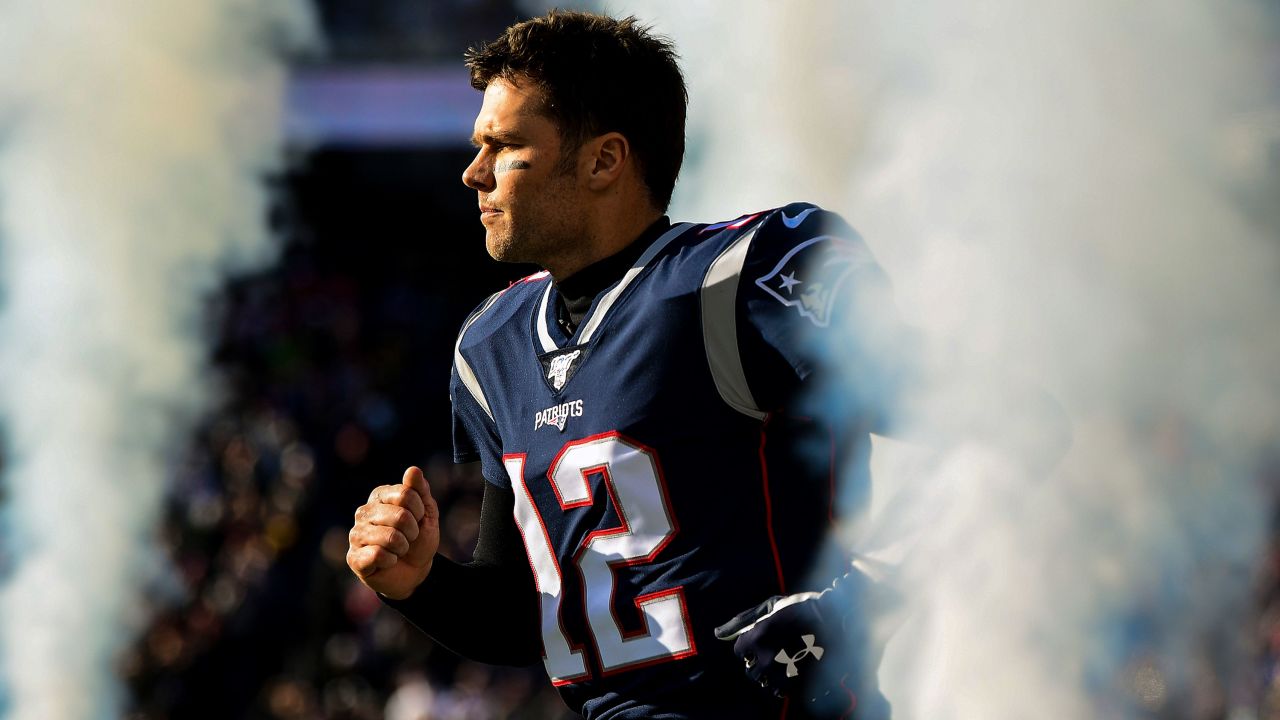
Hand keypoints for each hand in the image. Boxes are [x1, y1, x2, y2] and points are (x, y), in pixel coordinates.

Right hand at [346, 466, 439, 599]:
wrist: (415, 571)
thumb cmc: (419, 539)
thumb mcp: (427, 512)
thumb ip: (420, 490)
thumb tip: (412, 470)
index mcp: (380, 496)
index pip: (406, 494)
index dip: (419, 511)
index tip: (417, 519)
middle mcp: (363, 512)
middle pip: (400, 516)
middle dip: (413, 531)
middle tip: (408, 538)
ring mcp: (356, 535)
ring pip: (390, 537)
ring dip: (403, 547)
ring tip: (399, 549)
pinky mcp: (354, 558)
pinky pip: (378, 555)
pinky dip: (391, 560)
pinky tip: (387, 561)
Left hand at [716, 568, 896, 718]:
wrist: (838, 617)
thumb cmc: (802, 607)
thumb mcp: (770, 606)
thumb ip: (741, 621)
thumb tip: (717, 634)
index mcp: (758, 635)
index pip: (740, 652)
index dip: (748, 646)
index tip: (759, 641)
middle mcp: (768, 657)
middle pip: (751, 673)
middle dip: (758, 664)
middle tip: (772, 653)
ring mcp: (785, 672)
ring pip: (766, 685)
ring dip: (771, 676)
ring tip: (783, 663)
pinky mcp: (801, 682)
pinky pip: (783, 692)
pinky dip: (785, 685)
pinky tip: (793, 672)